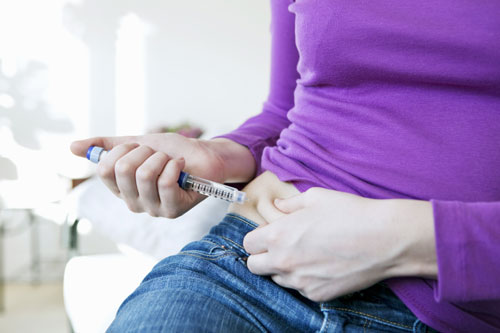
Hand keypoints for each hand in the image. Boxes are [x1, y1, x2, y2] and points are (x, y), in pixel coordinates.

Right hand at [71, 134, 253, 217]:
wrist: (204, 154)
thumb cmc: (171, 150)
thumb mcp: (136, 143)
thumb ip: (107, 146)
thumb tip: (71, 147)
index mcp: (121, 188)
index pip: (104, 169)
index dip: (123, 150)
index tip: (139, 147)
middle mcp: (133, 202)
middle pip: (122, 171)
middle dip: (144, 152)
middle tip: (158, 154)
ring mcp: (153, 209)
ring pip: (145, 175)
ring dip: (161, 158)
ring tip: (171, 160)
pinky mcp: (173, 210)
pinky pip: (165, 182)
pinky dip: (175, 165)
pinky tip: (181, 165)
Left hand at [243, 187, 436, 301]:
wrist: (384, 239)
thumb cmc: (350, 213)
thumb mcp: (316, 198)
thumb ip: (290, 204)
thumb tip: (278, 206)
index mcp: (278, 236)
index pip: (248, 244)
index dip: (257, 238)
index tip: (270, 234)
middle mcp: (284, 262)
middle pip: (253, 267)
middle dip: (262, 256)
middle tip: (281, 247)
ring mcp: (300, 281)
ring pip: (277, 279)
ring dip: (284, 268)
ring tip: (307, 254)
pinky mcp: (317, 295)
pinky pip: (300, 289)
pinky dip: (305, 279)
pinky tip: (323, 265)